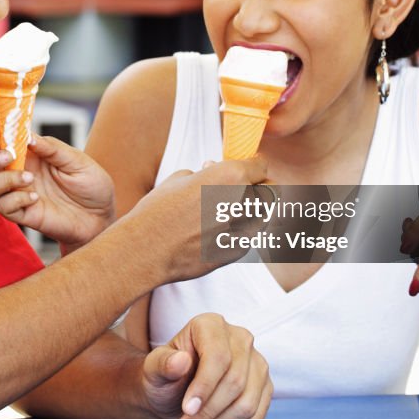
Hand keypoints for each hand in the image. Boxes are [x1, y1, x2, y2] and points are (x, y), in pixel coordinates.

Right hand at [0, 123, 114, 250]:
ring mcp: (17, 194)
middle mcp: (15, 172)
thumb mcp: (76, 159)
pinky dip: (15, 199)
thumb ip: (50, 147)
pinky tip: (35, 198)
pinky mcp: (23, 214)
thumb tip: (27, 135)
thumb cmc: (90, 183)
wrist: (102, 215)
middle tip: (8, 156)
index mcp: (25, 153)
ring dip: (2, 180)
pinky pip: (3, 208)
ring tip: (29, 178)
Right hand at [121, 157, 268, 282]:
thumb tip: (210, 170)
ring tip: (231, 210)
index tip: (247, 169)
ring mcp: (243, 229)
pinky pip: (248, 236)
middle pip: (272, 191)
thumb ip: (204, 174)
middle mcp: (243, 201)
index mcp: (231, 175)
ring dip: (253, 211)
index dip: (253, 166)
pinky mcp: (237, 251)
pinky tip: (218, 231)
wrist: (146, 249)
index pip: (260, 166)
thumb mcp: (179, 179)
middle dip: (261, 188)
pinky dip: (239, 231)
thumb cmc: (158, 210)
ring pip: (265, 216)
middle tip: (245, 189)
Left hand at [141, 313, 270, 418]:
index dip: (204, 386)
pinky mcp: (265, 388)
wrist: (174, 392)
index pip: (218, 356)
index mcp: (211, 325)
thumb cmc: (164, 376)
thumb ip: (162, 364)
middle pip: (235, 382)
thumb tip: (181, 361)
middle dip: (208, 413)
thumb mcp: (154, 369)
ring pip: (247, 405)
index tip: (186, 410)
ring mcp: (257, 364)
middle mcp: (241, 339)